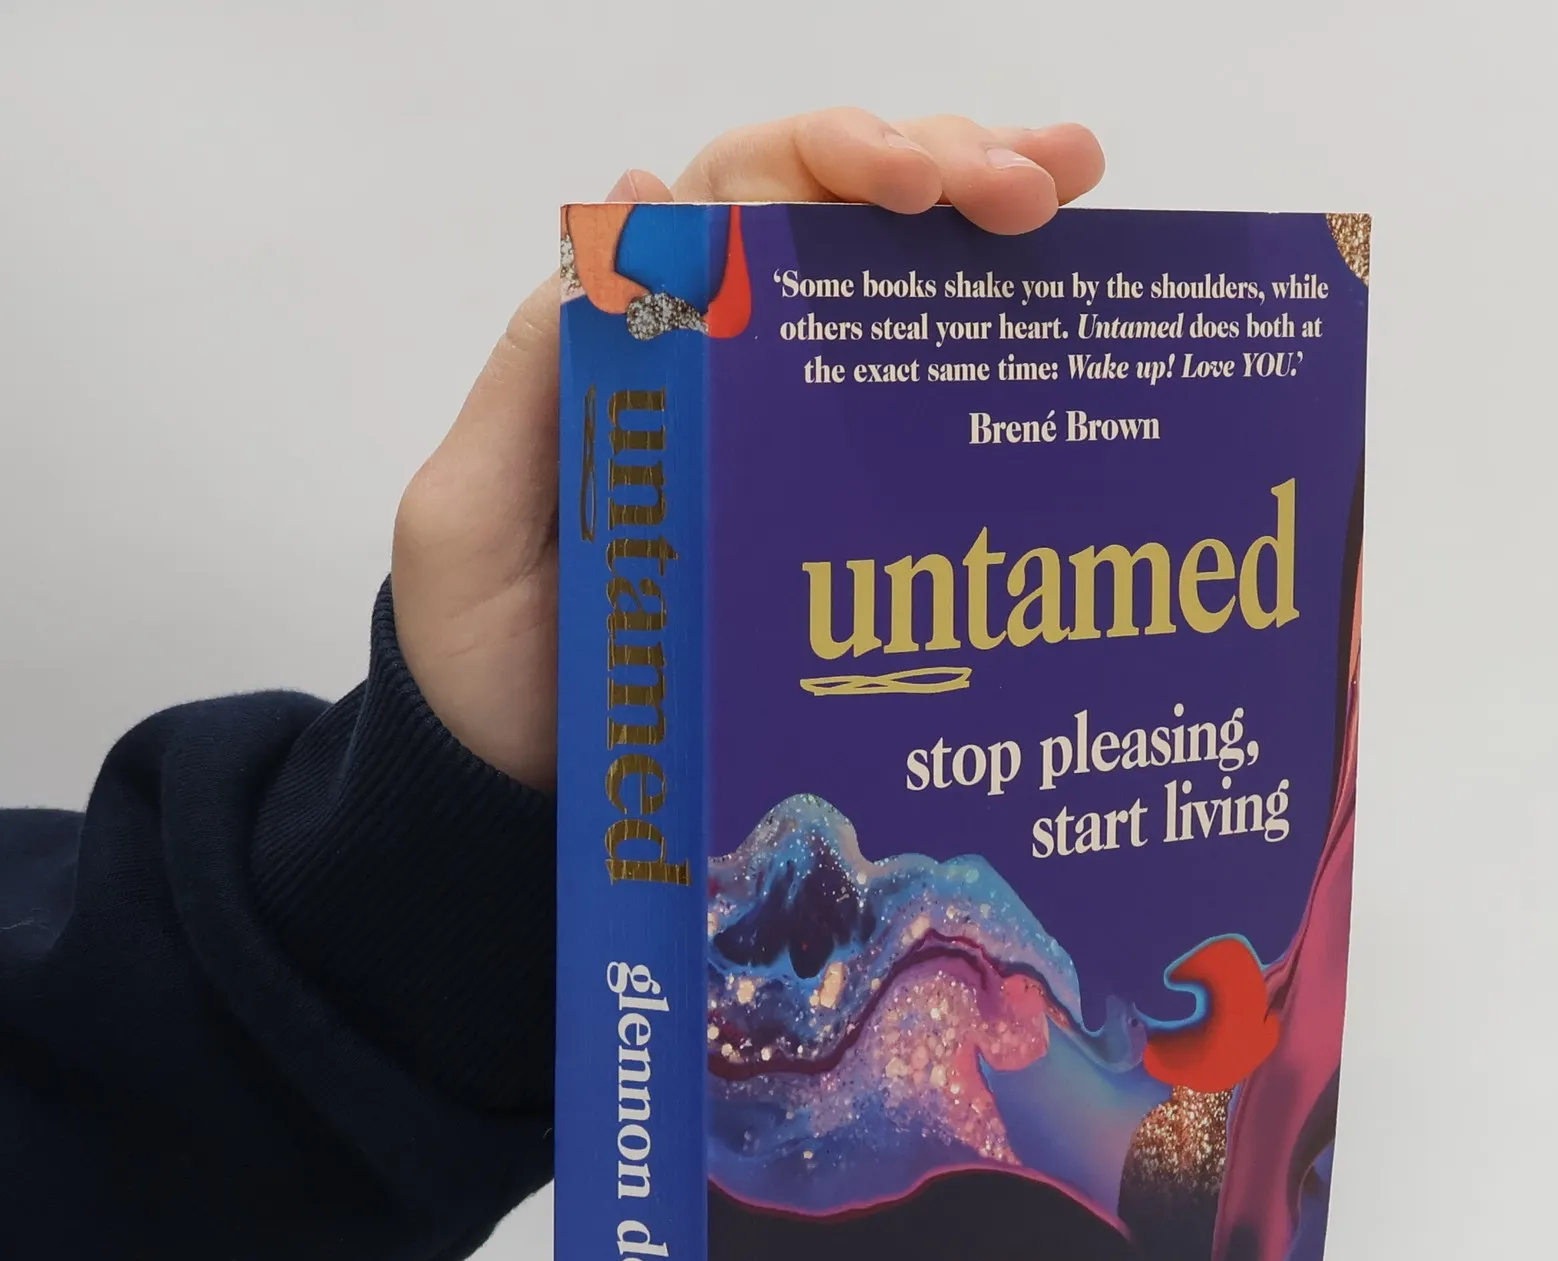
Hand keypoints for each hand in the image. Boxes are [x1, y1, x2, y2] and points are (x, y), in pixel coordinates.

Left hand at [390, 110, 1104, 789]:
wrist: (519, 798)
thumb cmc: (482, 666)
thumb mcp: (471, 514)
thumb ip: (538, 377)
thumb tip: (638, 205)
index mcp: (636, 345)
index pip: (746, 199)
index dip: (837, 162)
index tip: (920, 187)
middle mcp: (723, 373)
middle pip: (845, 223)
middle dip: (951, 167)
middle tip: (1048, 185)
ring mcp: (787, 449)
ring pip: (896, 300)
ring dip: (993, 232)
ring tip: (1084, 200)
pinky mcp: (830, 528)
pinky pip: (919, 424)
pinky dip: (997, 365)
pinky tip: (1070, 332)